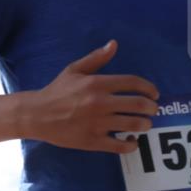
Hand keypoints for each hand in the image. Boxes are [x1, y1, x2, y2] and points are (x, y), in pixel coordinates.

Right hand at [23, 40, 158, 153]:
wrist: (36, 116)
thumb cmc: (55, 92)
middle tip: (152, 111)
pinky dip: (131, 145)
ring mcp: (97, 123)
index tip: (154, 94)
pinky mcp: (92, 141)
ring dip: (144, 125)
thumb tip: (114, 44)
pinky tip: (131, 142)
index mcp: (98, 84)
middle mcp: (100, 103)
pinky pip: (119, 146)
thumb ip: (96, 58)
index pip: (134, 83)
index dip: (149, 88)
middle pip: (138, 105)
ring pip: (133, 125)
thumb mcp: (74, 70)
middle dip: (151, 108)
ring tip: (144, 125)